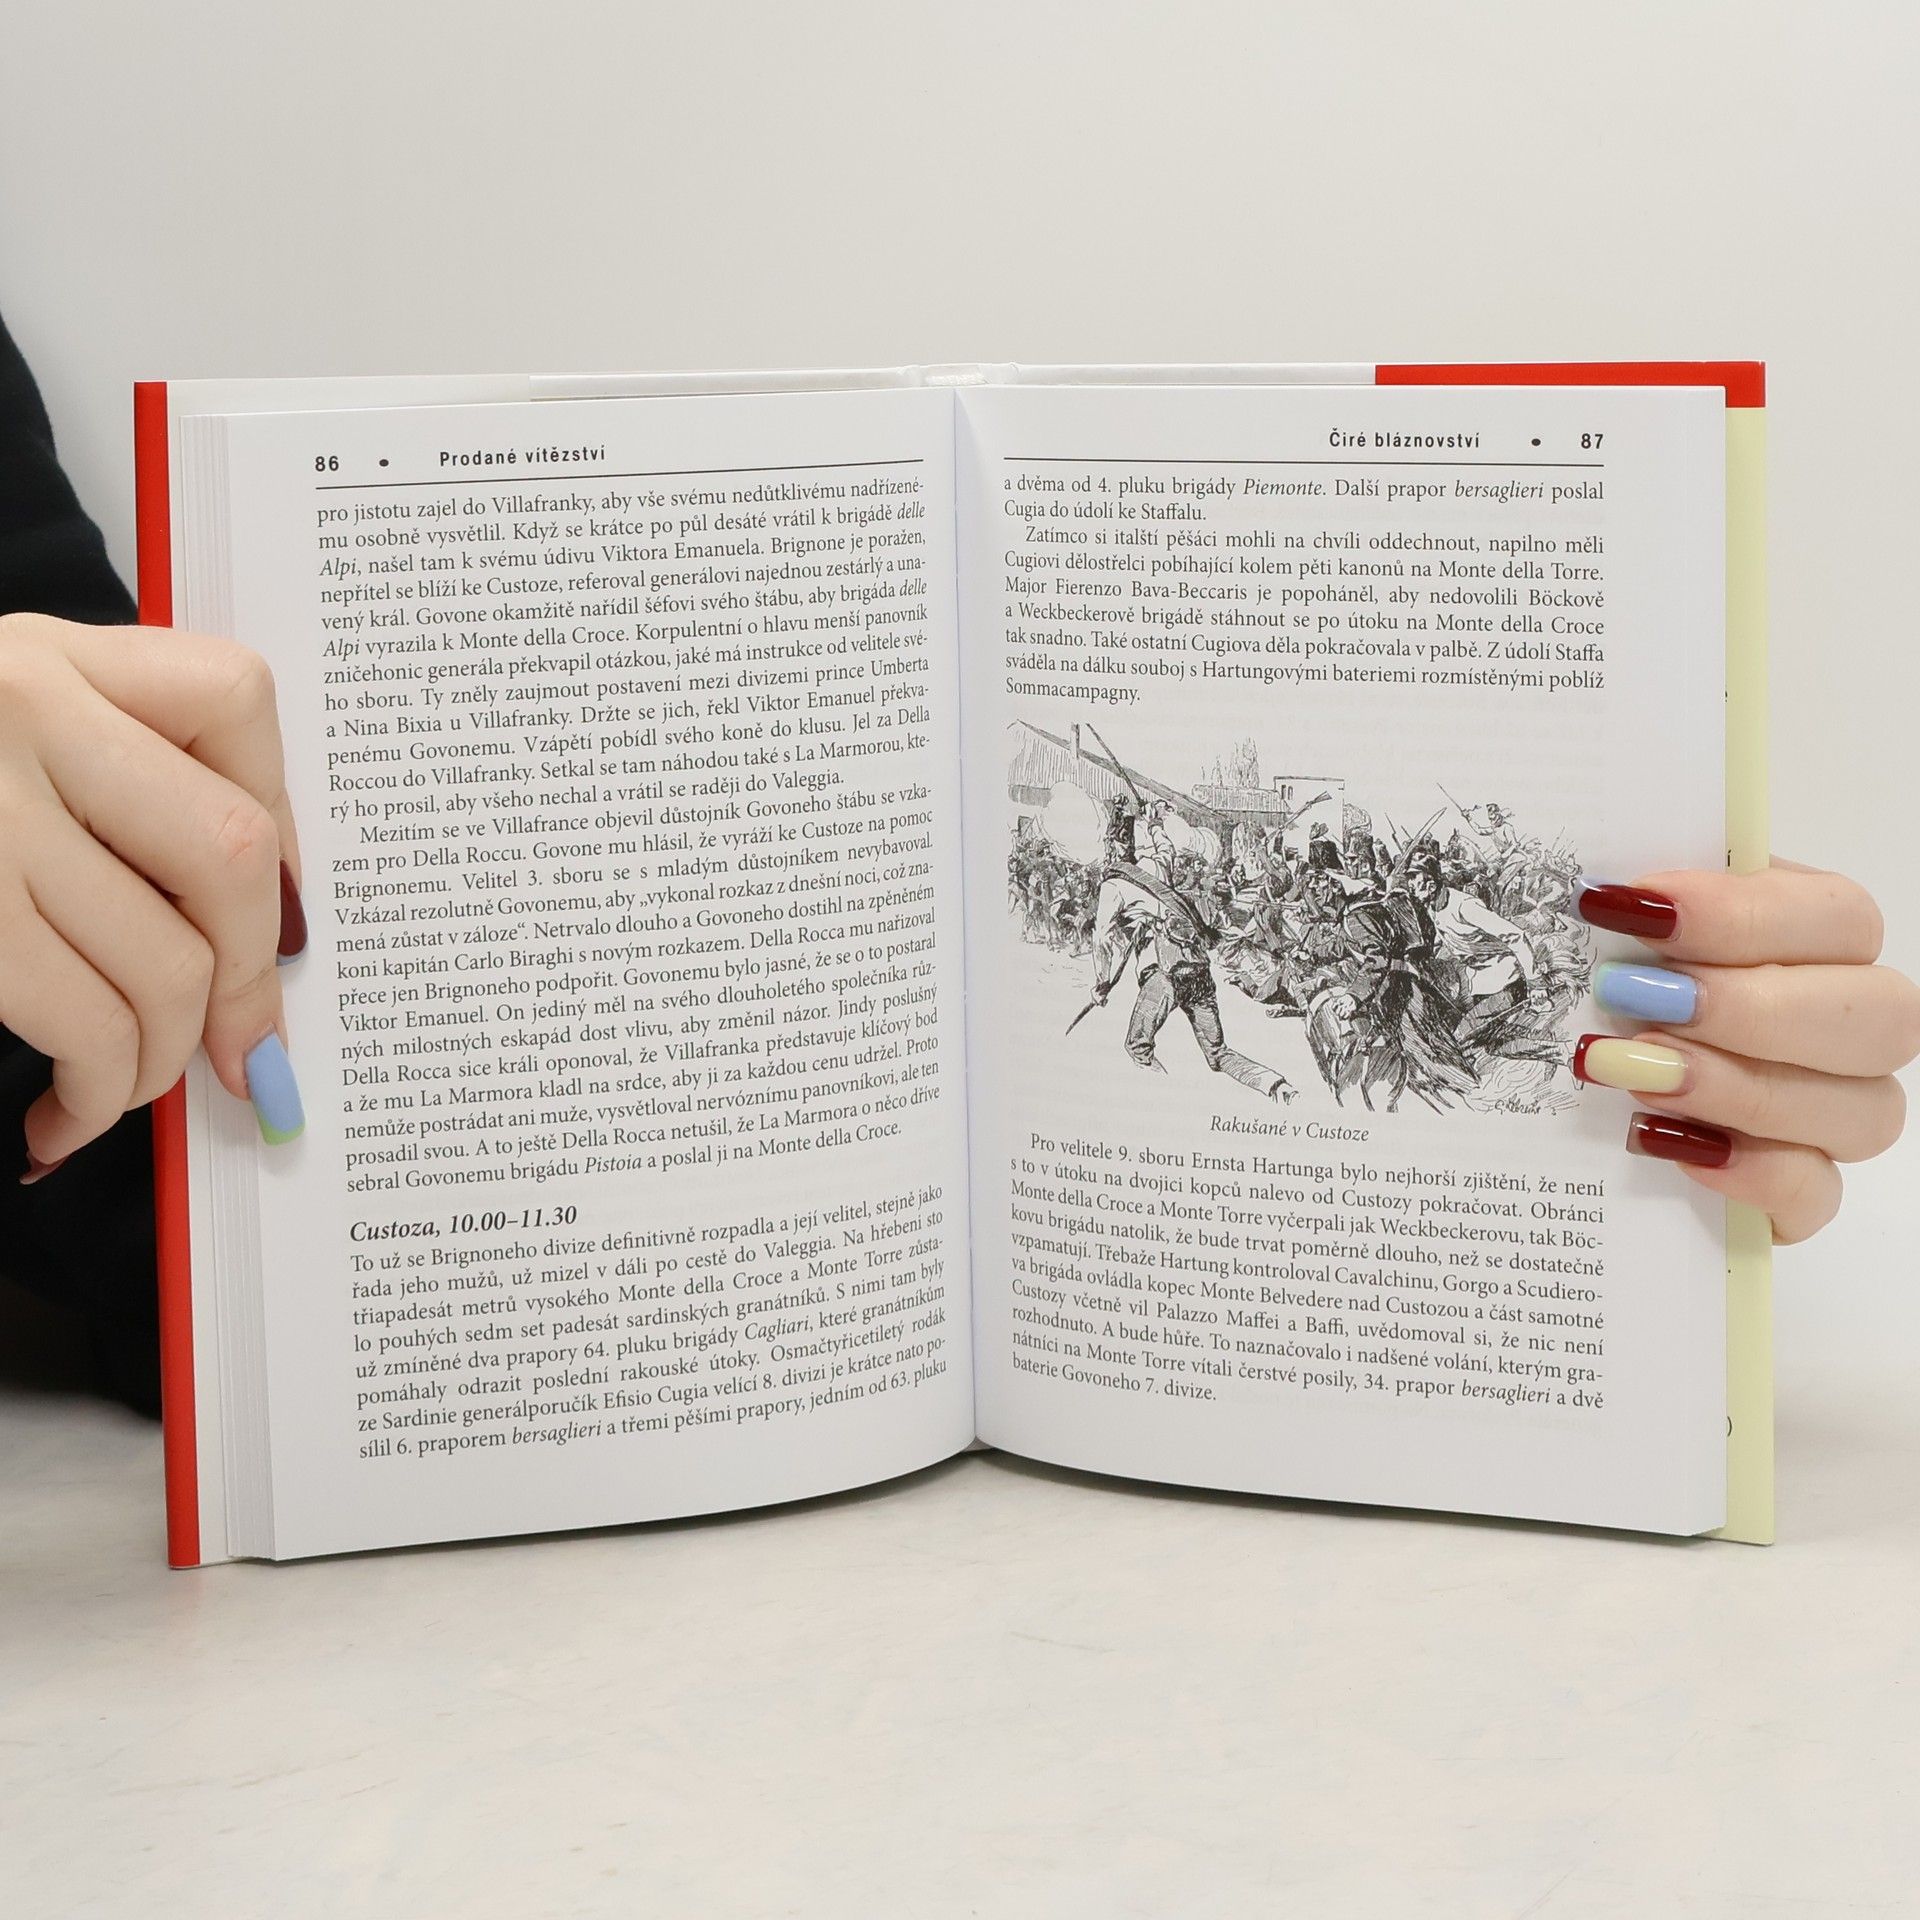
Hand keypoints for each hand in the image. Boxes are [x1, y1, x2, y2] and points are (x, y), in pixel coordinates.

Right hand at [0, 613, 304, 1178]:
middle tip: (237, 1051)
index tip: (274, 918)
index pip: (234, 699)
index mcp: (40, 653)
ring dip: (163, 1062)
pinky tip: (65, 1120)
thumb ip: (106, 779)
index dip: (282, 822)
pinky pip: (83, 1017)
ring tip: (120, 1091)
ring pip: (165, 959)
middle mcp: (15, 707)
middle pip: (230, 852)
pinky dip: (98, 1093)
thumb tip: (267, 924)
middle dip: (248, 980)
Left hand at [1573, 862, 1919, 1241]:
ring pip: (1862, 1110)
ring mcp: (1834, 1114)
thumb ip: (1633, 905)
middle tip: (1639, 999)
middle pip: (1882, 1014)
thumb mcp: (1614, 932)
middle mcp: (1846, 1026)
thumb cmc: (1605, 987)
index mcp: (1813, 937)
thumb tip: (1604, 889)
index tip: (1638, 911)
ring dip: (1739, 1087)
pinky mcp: (1798, 1191)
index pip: (1839, 917)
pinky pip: (1815, 1194)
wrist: (1553, 1104)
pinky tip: (1662, 1141)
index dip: (1743, 914)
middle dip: (1752, 1007)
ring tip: (1630, 1071)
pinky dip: (1747, 1172)